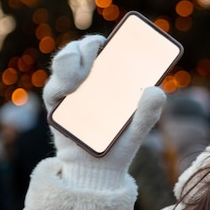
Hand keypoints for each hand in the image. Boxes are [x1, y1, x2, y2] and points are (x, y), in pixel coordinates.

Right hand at [43, 35, 165, 189]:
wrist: (96, 170)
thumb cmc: (119, 144)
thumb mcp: (138, 130)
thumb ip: (148, 112)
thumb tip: (156, 89)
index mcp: (110, 76)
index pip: (107, 48)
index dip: (110, 38)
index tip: (117, 38)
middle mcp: (88, 77)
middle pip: (83, 49)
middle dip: (88, 46)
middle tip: (97, 51)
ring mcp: (70, 88)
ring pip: (64, 61)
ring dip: (71, 61)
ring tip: (81, 75)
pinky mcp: (56, 104)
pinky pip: (53, 88)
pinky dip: (60, 84)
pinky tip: (70, 89)